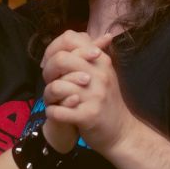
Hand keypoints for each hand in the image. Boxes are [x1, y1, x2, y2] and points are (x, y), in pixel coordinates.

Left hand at [42, 31, 133, 154]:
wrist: (122, 132)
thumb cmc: (107, 101)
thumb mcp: (105, 74)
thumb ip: (96, 55)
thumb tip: (104, 36)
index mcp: (101, 60)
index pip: (70, 38)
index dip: (53, 49)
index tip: (51, 62)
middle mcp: (100, 75)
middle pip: (61, 59)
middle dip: (48, 71)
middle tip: (49, 81)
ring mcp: (95, 96)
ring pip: (56, 86)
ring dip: (48, 94)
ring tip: (52, 99)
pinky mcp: (88, 116)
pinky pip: (57, 111)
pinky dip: (51, 112)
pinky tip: (55, 112)